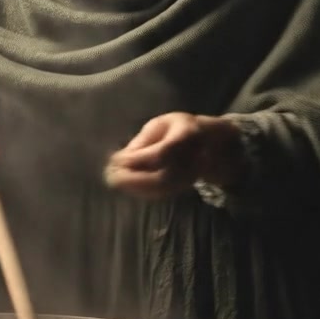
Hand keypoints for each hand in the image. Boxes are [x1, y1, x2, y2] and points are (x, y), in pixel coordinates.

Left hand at [103, 113, 245, 199]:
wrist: (210, 141)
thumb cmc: (178, 128)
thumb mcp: (161, 124)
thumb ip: (144, 141)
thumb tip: (122, 159)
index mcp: (188, 135)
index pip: (162, 153)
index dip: (138, 159)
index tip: (115, 159)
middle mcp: (193, 158)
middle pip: (163, 177)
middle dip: (134, 179)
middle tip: (110, 175)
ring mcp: (192, 175)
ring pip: (162, 189)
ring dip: (135, 188)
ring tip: (114, 181)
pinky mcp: (185, 186)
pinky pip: (163, 193)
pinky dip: (142, 192)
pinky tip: (126, 186)